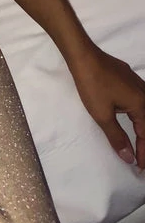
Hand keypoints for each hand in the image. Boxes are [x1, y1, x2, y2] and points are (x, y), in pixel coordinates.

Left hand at [66, 44, 144, 169]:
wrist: (83, 55)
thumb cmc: (93, 85)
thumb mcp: (103, 115)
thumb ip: (117, 137)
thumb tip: (129, 157)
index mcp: (141, 104)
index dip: (143, 153)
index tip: (140, 168)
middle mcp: (143, 93)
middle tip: (141, 158)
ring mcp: (136, 82)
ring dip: (143, 127)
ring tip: (140, 141)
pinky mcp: (128, 76)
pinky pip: (140, 99)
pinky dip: (140, 113)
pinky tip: (135, 115)